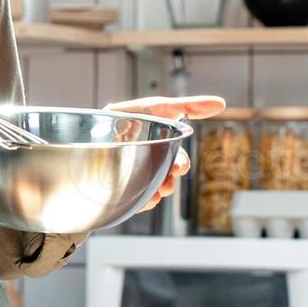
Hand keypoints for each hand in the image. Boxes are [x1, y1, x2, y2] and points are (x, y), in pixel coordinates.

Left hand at [105, 95, 225, 211]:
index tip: (179, 168)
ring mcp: (132, 176)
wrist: (86, 131)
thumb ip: (190, 107)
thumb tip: (222, 104)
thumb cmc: (124, 116)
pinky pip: (137, 202)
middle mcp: (147, 162)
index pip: (176, 160)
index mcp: (158, 146)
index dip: (181, 165)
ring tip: (157, 191)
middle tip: (168, 182)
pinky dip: (144, 201)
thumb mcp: (160, 107)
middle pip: (166, 178)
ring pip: (154, 191)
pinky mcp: (119, 190)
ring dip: (159, 192)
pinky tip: (145, 197)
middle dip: (171, 181)